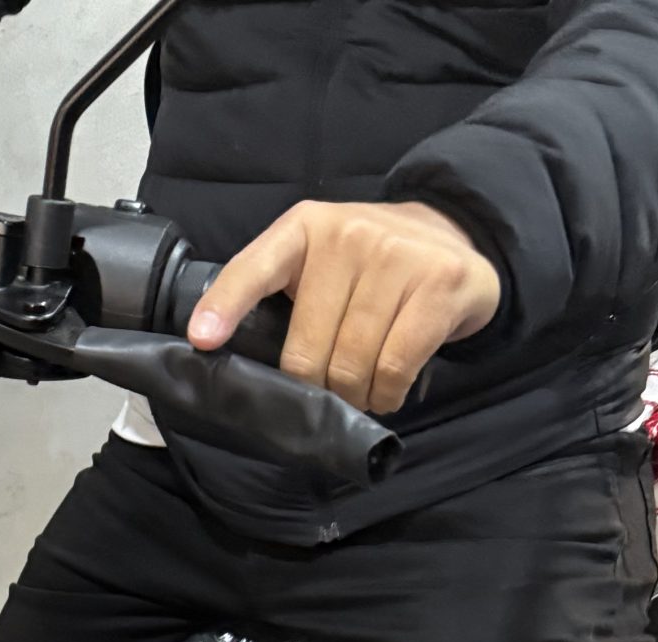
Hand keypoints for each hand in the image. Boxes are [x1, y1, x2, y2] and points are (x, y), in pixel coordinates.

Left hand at [188, 200, 500, 413]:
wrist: (454, 236)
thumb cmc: (372, 266)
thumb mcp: (319, 262)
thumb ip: (282, 296)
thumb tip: (237, 361)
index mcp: (304, 227)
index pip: (255, 268)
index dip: (226, 306)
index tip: (203, 340)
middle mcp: (347, 235)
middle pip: (307, 351)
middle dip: (315, 390)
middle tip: (329, 393)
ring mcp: (395, 256)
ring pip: (351, 365)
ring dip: (354, 398)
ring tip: (363, 390)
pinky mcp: (437, 284)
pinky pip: (395, 367)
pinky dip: (387, 394)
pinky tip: (388, 390)